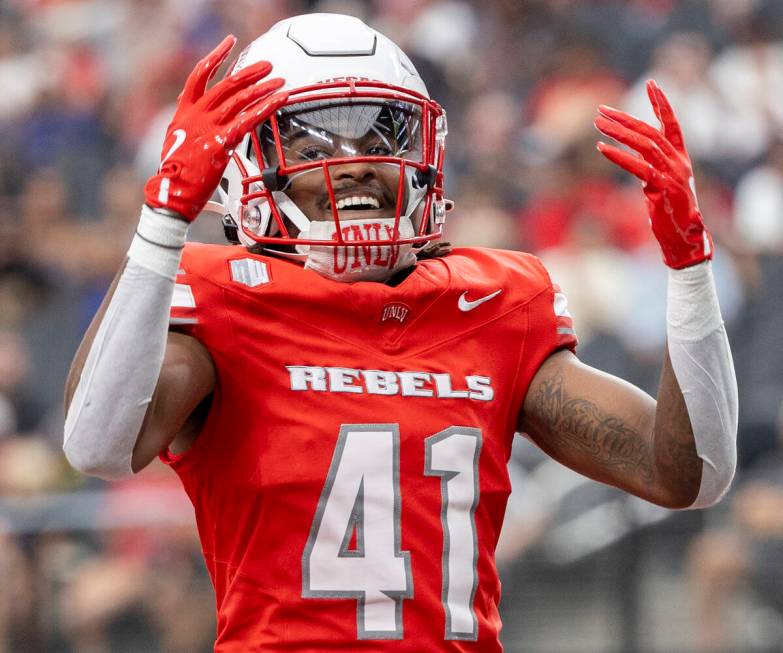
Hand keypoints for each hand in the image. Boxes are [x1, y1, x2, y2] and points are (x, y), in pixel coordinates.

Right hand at [144, 35, 286, 221]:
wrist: (171, 193)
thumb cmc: (176, 172)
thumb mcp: (176, 140)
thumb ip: (188, 121)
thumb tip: (197, 108)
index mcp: (184, 112)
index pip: (200, 74)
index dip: (216, 56)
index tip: (229, 43)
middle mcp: (197, 115)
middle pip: (227, 85)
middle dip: (249, 73)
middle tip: (267, 66)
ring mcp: (209, 128)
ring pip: (240, 100)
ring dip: (263, 88)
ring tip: (278, 81)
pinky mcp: (222, 143)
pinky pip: (249, 120)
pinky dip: (267, 107)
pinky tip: (279, 100)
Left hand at [594, 80, 712, 268]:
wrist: (685, 240)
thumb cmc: (671, 215)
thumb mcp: (661, 185)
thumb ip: (650, 168)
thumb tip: (633, 157)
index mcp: (681, 159)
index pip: (672, 124)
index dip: (662, 103)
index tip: (650, 83)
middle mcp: (678, 162)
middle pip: (650, 131)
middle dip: (624, 118)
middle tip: (600, 110)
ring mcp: (672, 174)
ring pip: (644, 144)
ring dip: (619, 132)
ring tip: (598, 124)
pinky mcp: (663, 188)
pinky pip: (639, 167)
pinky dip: (619, 156)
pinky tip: (601, 148)